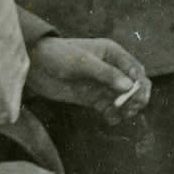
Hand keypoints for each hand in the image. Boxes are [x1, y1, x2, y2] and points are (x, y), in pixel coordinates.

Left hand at [26, 33, 153, 115]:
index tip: (136, 95)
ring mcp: (102, 84)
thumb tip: (129, 86)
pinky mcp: (93, 98)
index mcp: (113, 54)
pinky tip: (111, 119)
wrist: (34, 66)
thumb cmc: (58, 56)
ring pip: (124, 99)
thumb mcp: (82, 63)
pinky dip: (114, 115)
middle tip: (131, 108)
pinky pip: (110, 108)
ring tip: (121, 114)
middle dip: (135, 97)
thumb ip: (106, 74)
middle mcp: (111, 69)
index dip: (139, 82)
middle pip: (133, 85)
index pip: (135, 69)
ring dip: (127, 108)